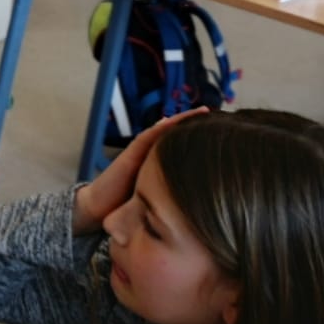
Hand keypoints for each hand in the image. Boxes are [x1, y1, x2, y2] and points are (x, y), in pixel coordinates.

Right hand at [72, 107, 207, 233]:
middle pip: (177, 137)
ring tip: (201, 112)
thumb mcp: (159, 205)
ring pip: (164, 133)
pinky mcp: (130, 156)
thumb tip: (206, 211)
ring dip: (181, 121)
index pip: (184, 150)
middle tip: (217, 115)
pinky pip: (146, 138)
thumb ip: (175, 200)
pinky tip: (172, 121)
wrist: (100, 211)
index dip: (201, 141)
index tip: (223, 133)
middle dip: (196, 125)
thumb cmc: (130, 211)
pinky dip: (160, 129)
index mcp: (162, 170)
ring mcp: (141, 154)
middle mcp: (152, 158)